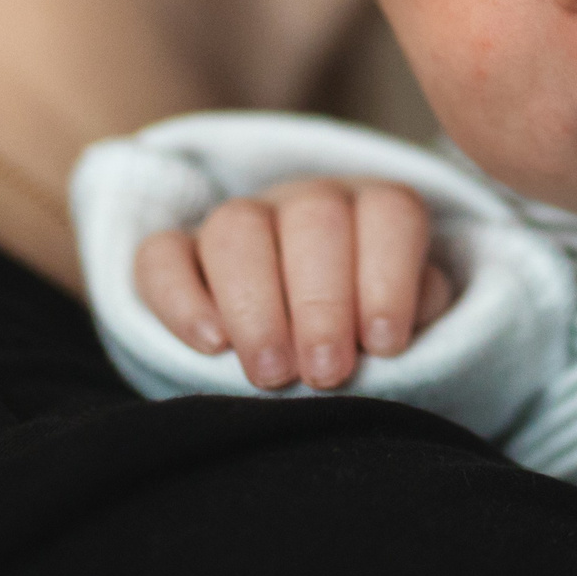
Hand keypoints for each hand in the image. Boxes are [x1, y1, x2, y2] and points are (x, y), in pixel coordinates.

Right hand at [134, 177, 454, 391]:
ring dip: (255, 305)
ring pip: (236, 230)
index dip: (390, 275)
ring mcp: (239, 220)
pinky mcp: (177, 252)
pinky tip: (210, 345)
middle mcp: (307, 202)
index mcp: (372, 210)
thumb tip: (398, 330)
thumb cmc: (366, 332)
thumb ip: (414, 314)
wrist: (305, 341)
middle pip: (313, 220)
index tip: (386, 344)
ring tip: (272, 373)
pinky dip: (181, 299)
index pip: (388, 213)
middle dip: (322, 303)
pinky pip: (162, 255)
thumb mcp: (406, 322)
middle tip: (327, 373)